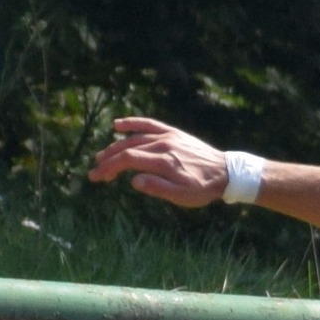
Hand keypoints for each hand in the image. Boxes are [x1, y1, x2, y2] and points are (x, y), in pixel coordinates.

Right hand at [87, 118, 226, 207]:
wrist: (225, 172)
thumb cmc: (202, 188)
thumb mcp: (181, 196)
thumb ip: (157, 188)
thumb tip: (133, 181)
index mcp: (163, 161)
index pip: (128, 160)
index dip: (109, 167)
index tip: (96, 176)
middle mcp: (163, 144)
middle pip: (127, 148)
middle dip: (108, 159)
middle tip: (95, 171)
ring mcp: (168, 136)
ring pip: (135, 137)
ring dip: (116, 146)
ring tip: (102, 156)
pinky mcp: (173, 132)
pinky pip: (149, 124)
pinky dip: (132, 123)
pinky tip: (117, 125)